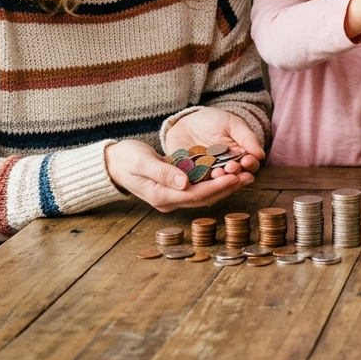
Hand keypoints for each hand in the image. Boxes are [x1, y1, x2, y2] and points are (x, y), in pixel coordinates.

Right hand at [105, 139, 254, 211]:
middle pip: (204, 198)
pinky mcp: (174, 190)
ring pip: (203, 195)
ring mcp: (171, 197)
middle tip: (248, 176)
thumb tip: (185, 183)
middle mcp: (168, 201)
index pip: (196, 195)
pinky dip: (213, 182)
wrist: (112, 163)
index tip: (235, 177)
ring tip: (244, 176)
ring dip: (224, 187)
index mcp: (161, 196)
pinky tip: (228, 174)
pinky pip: (198, 189)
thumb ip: (163, 172)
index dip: (217, 187)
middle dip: (226, 188)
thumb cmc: (125, 158)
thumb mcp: (142, 161)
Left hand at [163, 106, 264, 175]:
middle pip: (236, 178)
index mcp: (240, 157)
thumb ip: (247, 138)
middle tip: (230, 166)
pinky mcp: (194, 178)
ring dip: (219, 180)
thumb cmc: (212, 121)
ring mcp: (211, 175)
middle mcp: (227, 169)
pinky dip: (201, 181)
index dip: (249, 165)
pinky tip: (200, 176)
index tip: (246, 160)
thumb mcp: (232, 124)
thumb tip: (261, 155)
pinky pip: (198, 183)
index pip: (250, 166)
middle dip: (235, 174)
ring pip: (218, 183)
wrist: (186, 124)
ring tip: (217, 172)